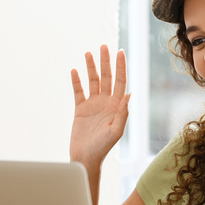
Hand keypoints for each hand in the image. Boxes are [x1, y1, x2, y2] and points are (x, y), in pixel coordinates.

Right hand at [70, 45, 130, 166]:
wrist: (86, 157)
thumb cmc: (103, 147)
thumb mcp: (115, 131)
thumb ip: (122, 113)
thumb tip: (129, 94)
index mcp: (117, 106)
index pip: (120, 81)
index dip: (120, 67)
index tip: (120, 52)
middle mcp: (106, 102)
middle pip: (107, 77)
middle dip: (106, 62)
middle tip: (104, 46)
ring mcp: (93, 104)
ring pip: (93, 81)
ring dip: (91, 67)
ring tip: (88, 53)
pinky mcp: (80, 109)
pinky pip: (78, 91)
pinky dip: (76, 81)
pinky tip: (75, 70)